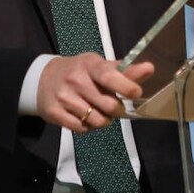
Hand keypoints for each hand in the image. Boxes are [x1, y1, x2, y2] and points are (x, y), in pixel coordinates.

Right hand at [36, 54, 154, 131]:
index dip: (125, 85)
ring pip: (97, 120)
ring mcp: (64, 97)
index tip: (136, 92)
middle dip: (117, 110)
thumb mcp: (99, 67)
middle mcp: (75, 79)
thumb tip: (150, 68)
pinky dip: (89, 126)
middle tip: (114, 105)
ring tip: (98, 110)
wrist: (43, 79)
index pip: (108, 75)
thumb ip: (125, 70)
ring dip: (103, 120)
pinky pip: (82, 129)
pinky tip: (85, 116)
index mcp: (89, 64)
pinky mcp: (54, 113)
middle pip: (108, 105)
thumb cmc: (80, 72)